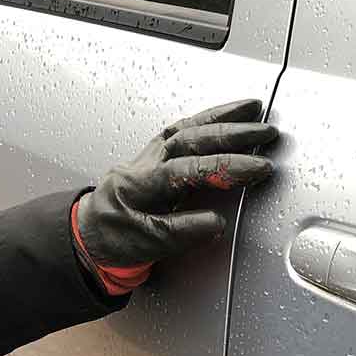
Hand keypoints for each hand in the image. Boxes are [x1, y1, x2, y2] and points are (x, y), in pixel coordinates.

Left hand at [74, 100, 278, 293]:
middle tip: (266, 134)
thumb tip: (215, 224)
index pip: (188, 169)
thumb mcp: (144, 245)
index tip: (257, 170)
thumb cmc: (113, 240)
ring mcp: (150, 155)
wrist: (89, 236)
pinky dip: (208, 119)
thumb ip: (180, 233)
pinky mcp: (156, 154)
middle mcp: (145, 163)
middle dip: (232, 134)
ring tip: (254, 110)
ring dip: (222, 117)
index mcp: (140, 184)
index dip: (225, 169)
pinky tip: (227, 116)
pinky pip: (183, 129)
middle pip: (191, 139)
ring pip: (187, 127)